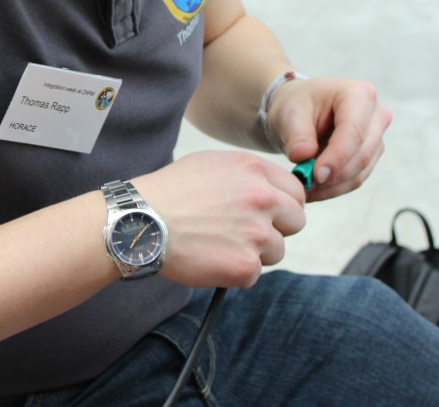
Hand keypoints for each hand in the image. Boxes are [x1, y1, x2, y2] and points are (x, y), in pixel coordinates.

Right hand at [132, 150, 305, 287]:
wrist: (141, 222)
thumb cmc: (170, 192)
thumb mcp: (212, 164)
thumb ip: (249, 175)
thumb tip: (274, 190)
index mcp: (254, 170)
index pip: (297, 191)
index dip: (284, 205)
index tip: (269, 214)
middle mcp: (262, 198)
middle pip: (295, 222)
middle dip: (275, 229)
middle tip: (242, 232)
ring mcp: (256, 233)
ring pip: (276, 251)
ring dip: (254, 252)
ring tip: (218, 244)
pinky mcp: (245, 265)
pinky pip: (253, 273)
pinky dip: (234, 272)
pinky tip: (209, 258)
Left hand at [266, 76, 389, 201]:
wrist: (301, 110)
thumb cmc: (297, 104)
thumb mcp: (290, 113)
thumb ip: (297, 135)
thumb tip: (302, 156)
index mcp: (359, 94)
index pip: (354, 131)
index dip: (337, 156)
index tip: (315, 175)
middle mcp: (376, 114)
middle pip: (361, 153)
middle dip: (333, 175)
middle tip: (305, 185)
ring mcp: (377, 136)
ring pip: (360, 170)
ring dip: (332, 185)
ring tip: (304, 187)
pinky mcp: (371, 155)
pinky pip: (356, 179)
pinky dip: (334, 188)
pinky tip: (314, 189)